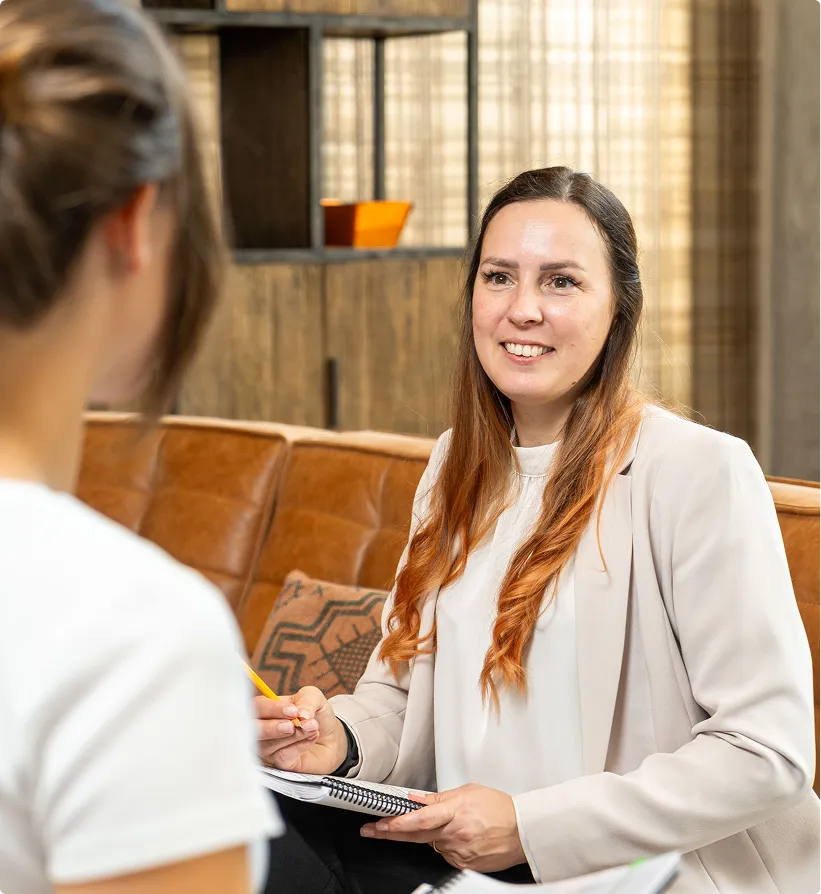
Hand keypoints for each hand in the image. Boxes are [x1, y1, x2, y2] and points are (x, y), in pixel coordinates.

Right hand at [255, 686, 347, 775]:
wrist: (331, 737)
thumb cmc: (316, 715)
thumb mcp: (314, 698)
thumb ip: (307, 700)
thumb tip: (301, 714)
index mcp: (267, 708)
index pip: (257, 707)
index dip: (272, 709)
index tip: (293, 711)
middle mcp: (263, 728)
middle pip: (253, 730)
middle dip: (272, 728)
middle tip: (292, 725)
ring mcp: (268, 747)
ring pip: (269, 745)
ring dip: (294, 736)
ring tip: (313, 728)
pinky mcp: (279, 763)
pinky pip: (282, 756)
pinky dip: (300, 746)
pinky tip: (312, 738)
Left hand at [360, 784, 525, 873]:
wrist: (523, 832)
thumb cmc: (500, 809)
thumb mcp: (468, 792)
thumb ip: (440, 798)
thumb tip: (418, 799)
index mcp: (456, 812)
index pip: (420, 818)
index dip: (397, 821)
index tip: (381, 821)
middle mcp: (455, 834)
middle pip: (416, 834)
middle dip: (391, 831)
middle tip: (372, 828)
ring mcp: (458, 852)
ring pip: (431, 843)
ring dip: (428, 834)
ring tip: (450, 824)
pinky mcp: (462, 865)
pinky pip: (445, 853)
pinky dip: (445, 844)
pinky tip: (459, 836)